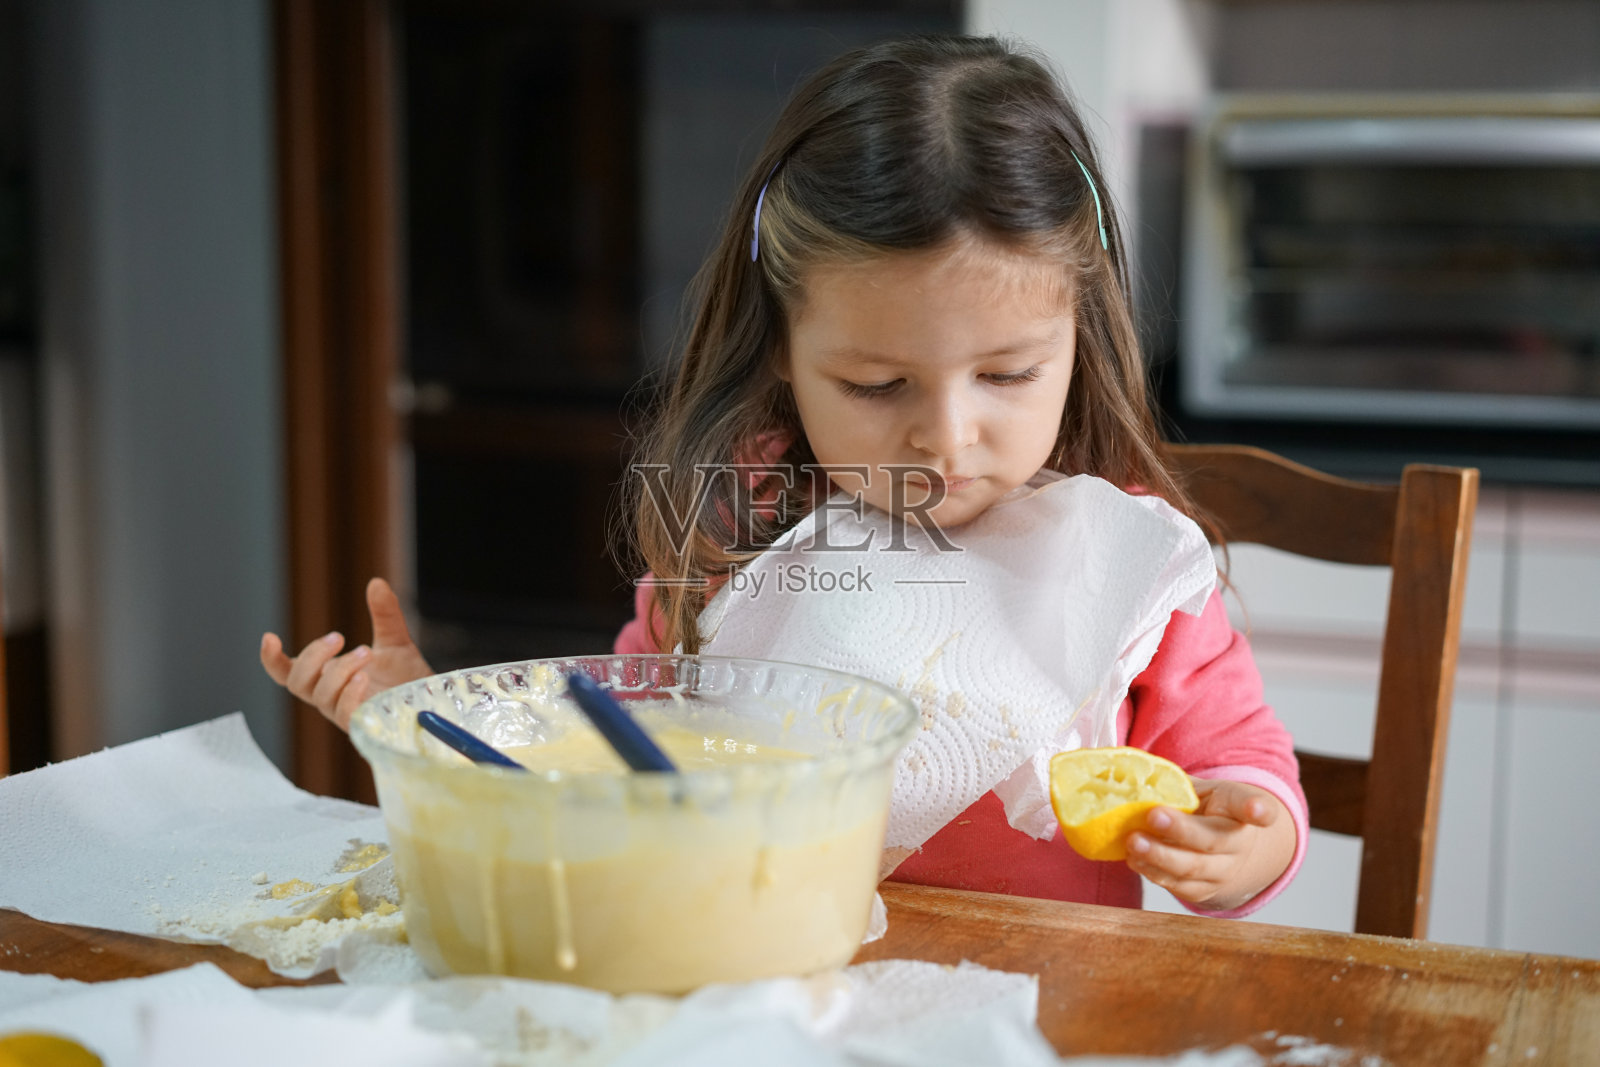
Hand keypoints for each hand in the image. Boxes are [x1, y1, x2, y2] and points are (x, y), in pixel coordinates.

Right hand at [260, 577, 433, 731]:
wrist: (431, 705)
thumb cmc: (405, 679)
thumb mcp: (395, 640)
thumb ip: (384, 614)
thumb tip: (376, 582)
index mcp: (328, 678)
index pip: (288, 673)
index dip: (272, 659)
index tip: (269, 637)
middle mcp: (330, 696)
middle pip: (297, 682)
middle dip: (312, 656)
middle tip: (338, 637)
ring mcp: (344, 713)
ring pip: (321, 695)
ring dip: (339, 670)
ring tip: (366, 652)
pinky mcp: (362, 726)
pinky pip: (343, 713)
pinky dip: (349, 693)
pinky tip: (363, 677)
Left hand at [1123, 778, 1294, 911]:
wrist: (1221, 847)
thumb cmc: (1205, 809)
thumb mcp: (1199, 789)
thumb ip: (1175, 784)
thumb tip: (1134, 779)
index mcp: (1238, 807)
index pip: (1250, 804)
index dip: (1257, 809)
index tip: (1256, 809)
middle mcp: (1237, 843)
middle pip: (1212, 840)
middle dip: (1181, 830)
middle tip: (1153, 816)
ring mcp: (1223, 871)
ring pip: (1192, 868)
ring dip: (1160, 856)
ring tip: (1133, 842)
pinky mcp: (1203, 891)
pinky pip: (1178, 885)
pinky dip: (1153, 872)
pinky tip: (1134, 859)